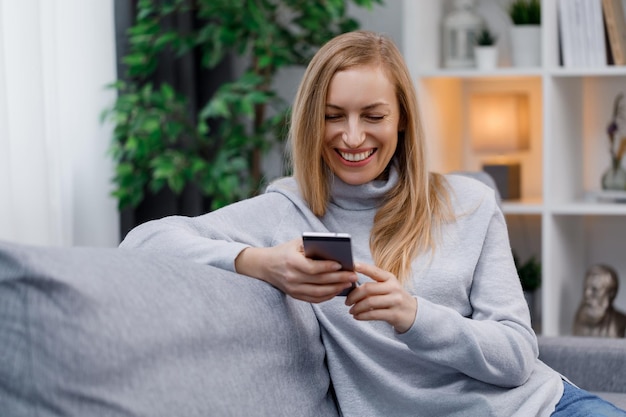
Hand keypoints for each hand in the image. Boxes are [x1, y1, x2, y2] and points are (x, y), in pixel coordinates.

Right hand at [235, 238, 357, 302]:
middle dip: (338, 279)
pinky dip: (328, 296)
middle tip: (353, 275)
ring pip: (318, 293)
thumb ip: (313, 245)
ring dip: (336, 289)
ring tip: (349, 283)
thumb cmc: (285, 251)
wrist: (265, 265)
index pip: (312, 268)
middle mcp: (291, 277)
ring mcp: (293, 289)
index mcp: (291, 262)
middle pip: (319, 281)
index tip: (341, 265)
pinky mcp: (295, 295)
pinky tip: (338, 290)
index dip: (327, 268)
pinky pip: (314, 299)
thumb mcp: (296, 243)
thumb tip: (336, 249)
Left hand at [345, 262, 417, 332]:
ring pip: (369, 302)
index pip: (374, 271)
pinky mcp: (394, 315)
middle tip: (347, 301)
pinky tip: (357, 317)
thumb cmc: (394, 298)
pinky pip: (373, 315)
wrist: (414, 314)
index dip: (363, 268)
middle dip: (354, 295)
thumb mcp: (388, 287)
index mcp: (390, 278)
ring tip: (351, 311)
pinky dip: (362, 316)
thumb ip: (373, 284)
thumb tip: (350, 284)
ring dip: (356, 307)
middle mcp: (393, 287)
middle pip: (368, 288)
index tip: (351, 266)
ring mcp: (395, 301)